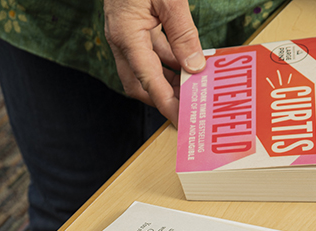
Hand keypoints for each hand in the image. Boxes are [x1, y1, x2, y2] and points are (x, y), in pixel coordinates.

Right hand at [104, 0, 205, 123]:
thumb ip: (182, 33)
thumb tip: (194, 66)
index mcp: (126, 36)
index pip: (148, 81)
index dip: (166, 104)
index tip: (182, 120)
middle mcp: (121, 40)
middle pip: (140, 84)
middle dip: (164, 98)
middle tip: (189, 104)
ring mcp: (124, 33)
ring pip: (145, 68)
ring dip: (167, 80)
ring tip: (192, 84)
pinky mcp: (130, 25)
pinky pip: (149, 50)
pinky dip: (167, 60)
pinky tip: (184, 60)